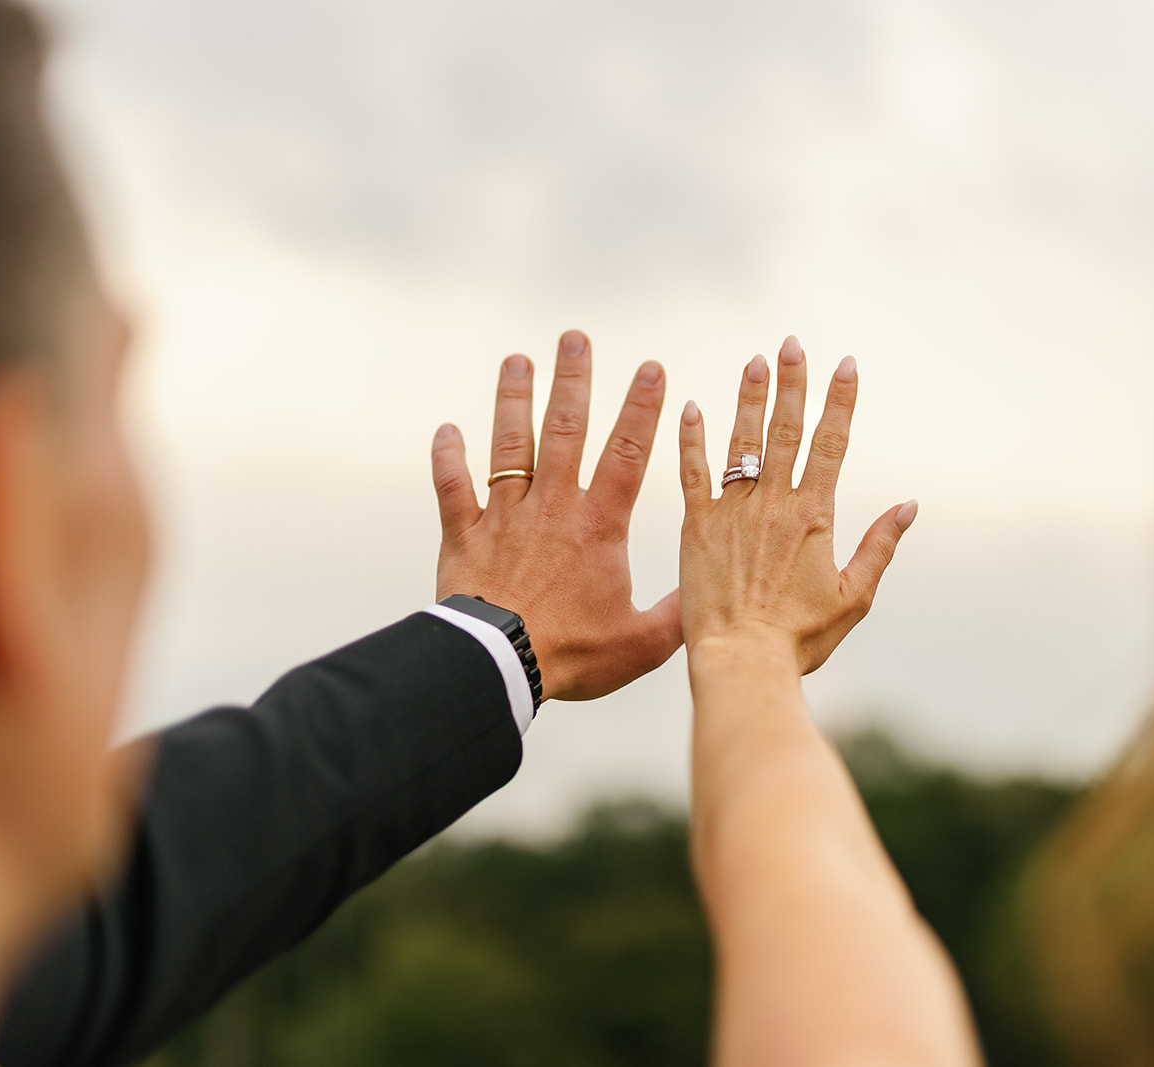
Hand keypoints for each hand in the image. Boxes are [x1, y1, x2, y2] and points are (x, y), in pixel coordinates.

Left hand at [431, 330, 681, 701]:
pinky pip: (452, 488)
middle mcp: (551, 508)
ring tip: (517, 360)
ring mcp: (503, 517)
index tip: (651, 367)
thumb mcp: (641, 643)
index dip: (642, 408)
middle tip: (574, 338)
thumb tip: (707, 592)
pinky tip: (446, 430)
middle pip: (563, 430)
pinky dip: (447, 458)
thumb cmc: (571, 655)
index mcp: (597, 526)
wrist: (497, 666)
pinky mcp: (462, 535)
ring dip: (512, 399)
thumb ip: (677, 613)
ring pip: (508, 446)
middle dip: (572, 380)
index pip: (627, 453)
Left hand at [677, 336, 916, 674]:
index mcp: (814, 516)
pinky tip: (691, 407)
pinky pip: (694, 474)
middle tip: (794, 343)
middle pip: (786, 430)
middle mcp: (774, 504)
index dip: (840, 402)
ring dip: (749, 399)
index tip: (845, 364)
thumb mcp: (854, 597)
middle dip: (792, 384)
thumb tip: (908, 506)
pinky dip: (692, 440)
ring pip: (742, 442)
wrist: (741, 661)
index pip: (831, 444)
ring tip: (755, 361)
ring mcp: (733, 512)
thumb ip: (880, 547)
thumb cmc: (800, 639)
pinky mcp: (697, 528)